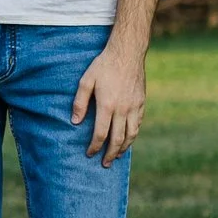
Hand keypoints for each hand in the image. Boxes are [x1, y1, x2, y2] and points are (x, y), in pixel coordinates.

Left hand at [70, 41, 146, 165]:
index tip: (89, 153)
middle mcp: (123, 109)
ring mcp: (134, 106)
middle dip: (110, 154)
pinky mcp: (141, 102)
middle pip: (118, 139)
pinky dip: (133, 135)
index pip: (101, 133)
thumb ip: (80, 102)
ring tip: (117, 156)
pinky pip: (138, 124)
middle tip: (105, 164)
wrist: (127, 53)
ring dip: (124, 148)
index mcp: (107, 105)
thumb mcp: (86, 81)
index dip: (95, 146)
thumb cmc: (103, 65)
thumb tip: (75, 122)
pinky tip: (127, 138)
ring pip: (131, 134)